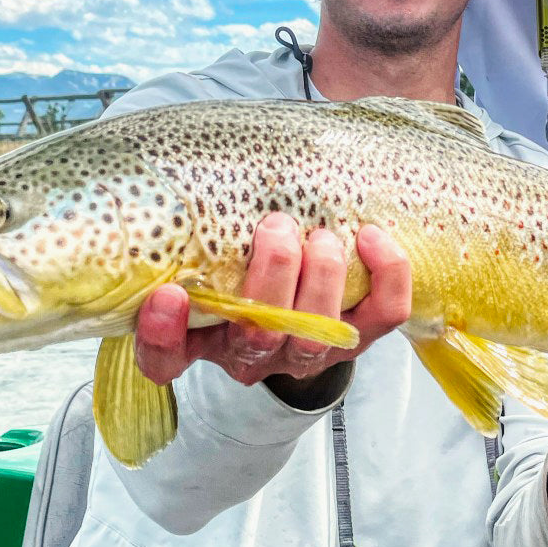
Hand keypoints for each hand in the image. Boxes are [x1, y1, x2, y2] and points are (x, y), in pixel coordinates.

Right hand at [133, 213, 411, 390]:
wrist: (296, 301)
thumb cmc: (243, 268)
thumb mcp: (209, 258)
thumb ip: (195, 240)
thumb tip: (187, 188)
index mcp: (202, 338)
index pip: (165, 358)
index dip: (162, 335)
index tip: (168, 295)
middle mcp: (252, 354)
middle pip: (258, 336)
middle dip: (273, 274)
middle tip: (276, 226)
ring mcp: (307, 352)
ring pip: (318, 331)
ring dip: (322, 275)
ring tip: (321, 234)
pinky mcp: (357, 337)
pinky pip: (383, 314)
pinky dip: (385, 274)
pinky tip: (370, 236)